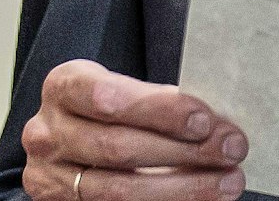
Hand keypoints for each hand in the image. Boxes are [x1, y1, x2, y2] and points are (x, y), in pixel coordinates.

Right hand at [20, 59, 247, 200]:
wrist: (67, 143)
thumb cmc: (104, 111)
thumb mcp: (120, 91)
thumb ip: (155, 102)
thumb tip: (216, 120)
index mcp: (63, 88)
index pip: (107, 97)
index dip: (157, 110)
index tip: (203, 119)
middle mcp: (48, 134)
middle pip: (117, 147)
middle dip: (182, 151)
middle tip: (230, 149)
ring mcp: (52, 178)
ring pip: (119, 191)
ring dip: (183, 189)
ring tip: (227, 182)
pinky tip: (199, 200)